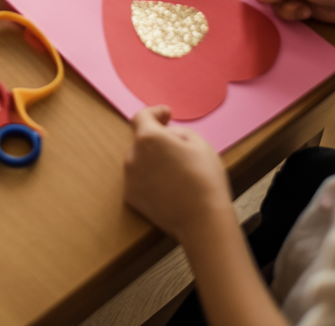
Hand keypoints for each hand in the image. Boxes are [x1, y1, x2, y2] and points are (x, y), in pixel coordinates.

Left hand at [124, 106, 232, 242]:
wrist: (202, 221)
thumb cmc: (204, 179)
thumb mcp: (198, 143)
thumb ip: (177, 132)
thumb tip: (167, 135)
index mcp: (148, 138)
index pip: (141, 116)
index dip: (154, 113)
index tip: (166, 115)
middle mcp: (133, 156)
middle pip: (141, 140)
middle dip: (156, 140)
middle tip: (177, 149)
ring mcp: (129, 178)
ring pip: (139, 160)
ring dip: (151, 160)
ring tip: (175, 172)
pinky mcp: (130, 198)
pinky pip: (138, 180)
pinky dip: (149, 178)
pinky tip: (168, 187)